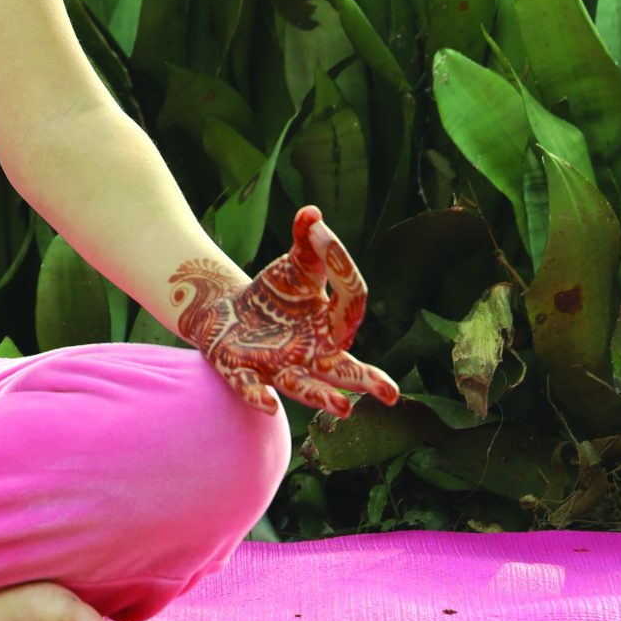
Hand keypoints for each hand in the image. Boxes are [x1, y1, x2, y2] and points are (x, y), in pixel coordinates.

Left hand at [176, 206, 401, 419]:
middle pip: (344, 370)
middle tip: (391, 393)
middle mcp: (312, 354)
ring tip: (343, 409)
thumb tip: (312, 212)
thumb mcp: (295, 265)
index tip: (320, 232)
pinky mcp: (242, 370)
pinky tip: (269, 405)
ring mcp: (279, 366)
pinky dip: (259, 395)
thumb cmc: (275, 295)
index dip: (341, 264)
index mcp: (331, 326)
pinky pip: (252, 386)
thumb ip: (306, 241)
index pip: (351, 303)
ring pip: (303, 386)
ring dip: (322, 397)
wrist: (229, 313)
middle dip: (366, 381)